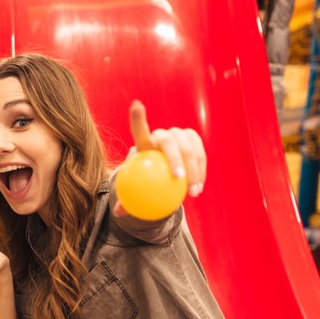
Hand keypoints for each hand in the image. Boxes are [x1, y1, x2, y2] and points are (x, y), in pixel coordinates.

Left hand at [116, 101, 206, 215]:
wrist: (162, 174)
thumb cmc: (145, 183)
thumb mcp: (134, 190)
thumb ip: (126, 199)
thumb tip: (118, 212)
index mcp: (144, 143)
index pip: (139, 129)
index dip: (138, 117)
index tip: (136, 105)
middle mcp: (162, 135)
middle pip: (169, 141)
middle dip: (175, 157)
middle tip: (179, 179)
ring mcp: (180, 136)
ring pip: (188, 148)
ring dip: (193, 170)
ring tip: (192, 192)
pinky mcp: (194, 141)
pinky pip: (200, 155)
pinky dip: (200, 171)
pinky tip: (199, 187)